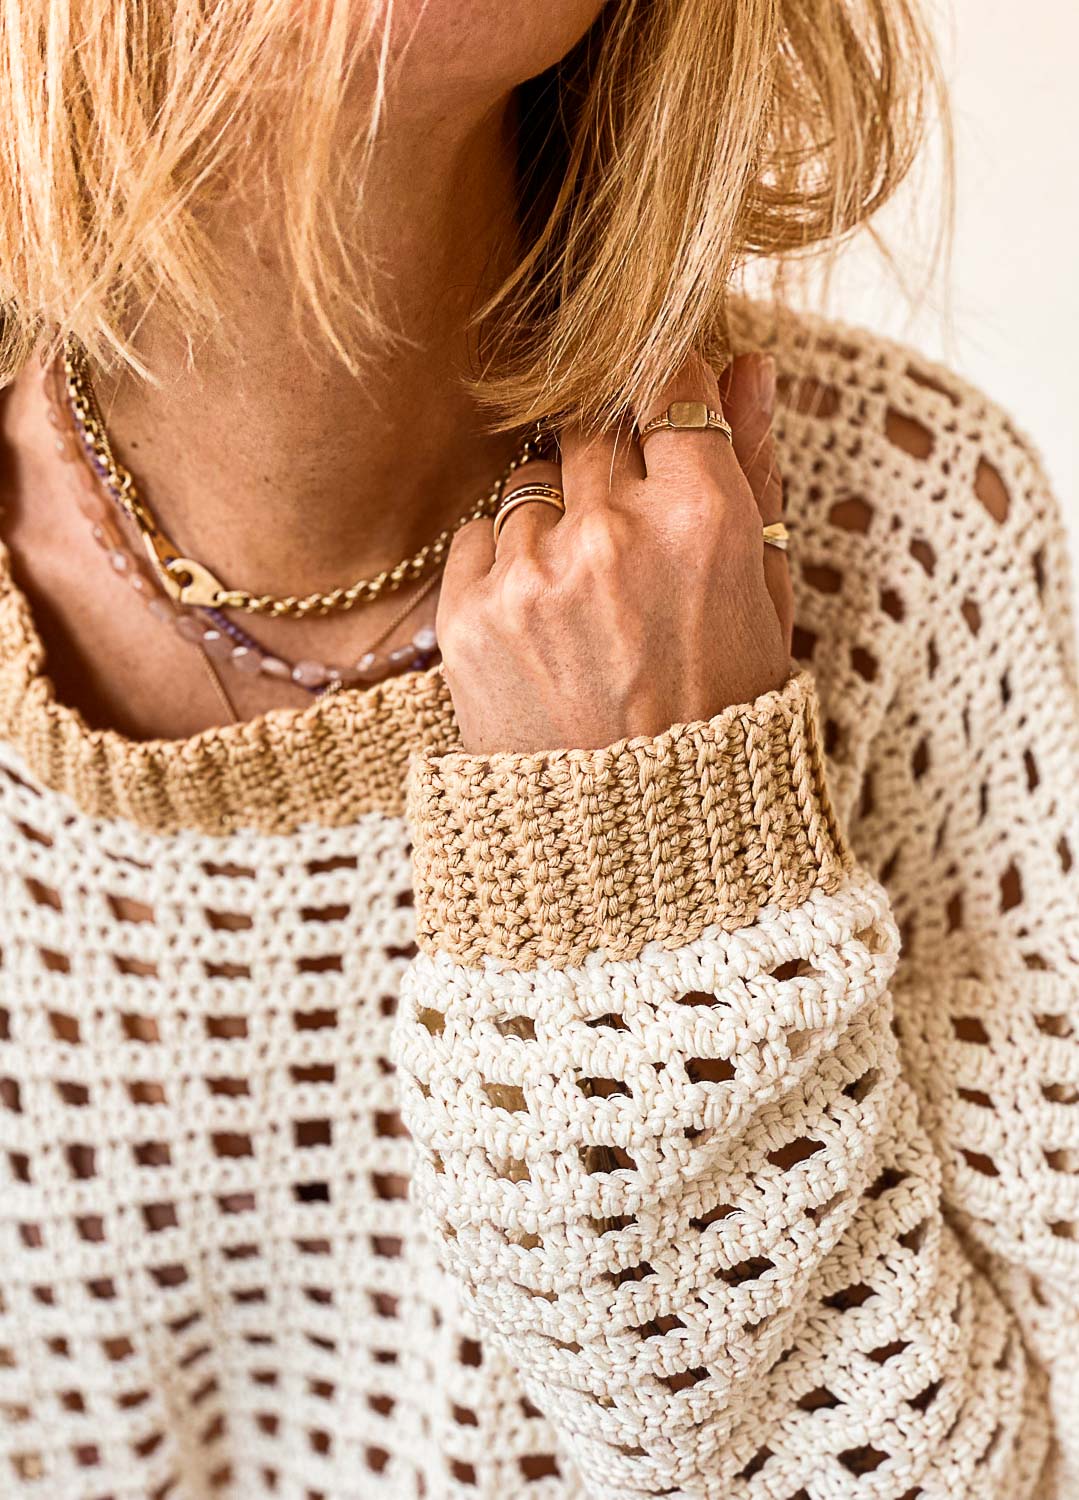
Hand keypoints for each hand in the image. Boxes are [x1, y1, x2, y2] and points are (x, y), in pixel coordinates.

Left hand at [438, 353, 792, 754]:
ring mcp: (532, 573)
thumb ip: (755, 470)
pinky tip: (545, 620)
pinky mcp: (468, 614)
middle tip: (629, 528)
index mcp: (702, 518)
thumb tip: (750, 364)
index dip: (664, 388)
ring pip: (532, 478)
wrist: (637, 841)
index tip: (662, 410)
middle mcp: (612, 533)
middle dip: (612, 457)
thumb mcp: (764, 598)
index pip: (666, 381)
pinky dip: (508, 560)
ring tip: (590, 594)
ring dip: (558, 512)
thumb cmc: (720, 715)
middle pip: (593, 423)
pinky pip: (480, 532)